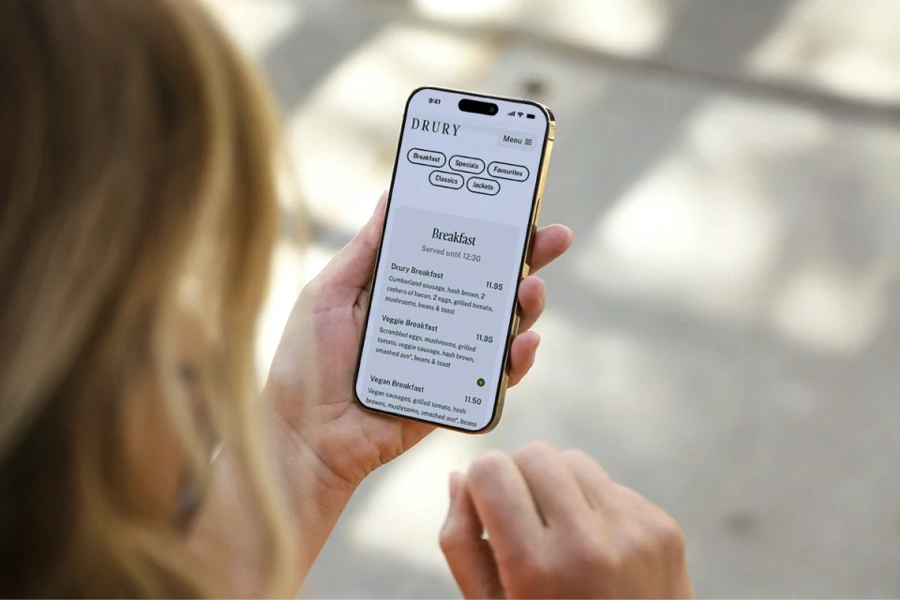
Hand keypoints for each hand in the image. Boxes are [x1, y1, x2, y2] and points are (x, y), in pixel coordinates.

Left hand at [269, 193, 573, 489]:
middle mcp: (433, 319)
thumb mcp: (330, 292)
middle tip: (555, 238)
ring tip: (532, 289)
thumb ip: (366, 250)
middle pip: (489, 284)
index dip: (486, 230)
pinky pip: (496, 377)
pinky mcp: (454, 396)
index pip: (455, 252)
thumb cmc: (306, 363)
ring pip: (501, 327)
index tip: (517, 206)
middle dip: (528, 258)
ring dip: (527, 306)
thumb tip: (391, 195)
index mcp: (406, 290)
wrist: (303, 437)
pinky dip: (517, 360)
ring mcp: (447, 358)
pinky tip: (524, 342)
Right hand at [440, 442, 692, 598]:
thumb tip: (459, 476)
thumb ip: (461, 544)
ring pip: (573, 460)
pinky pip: (611, 485)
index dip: (482, 486)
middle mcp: (588, 543)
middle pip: (533, 453)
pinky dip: (595, 507)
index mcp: (536, 568)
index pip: (491, 469)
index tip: (488, 513)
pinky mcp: (663, 528)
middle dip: (520, 480)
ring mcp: (633, 533)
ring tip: (562, 537)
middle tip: (525, 525)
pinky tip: (598, 550)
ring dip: (559, 488)